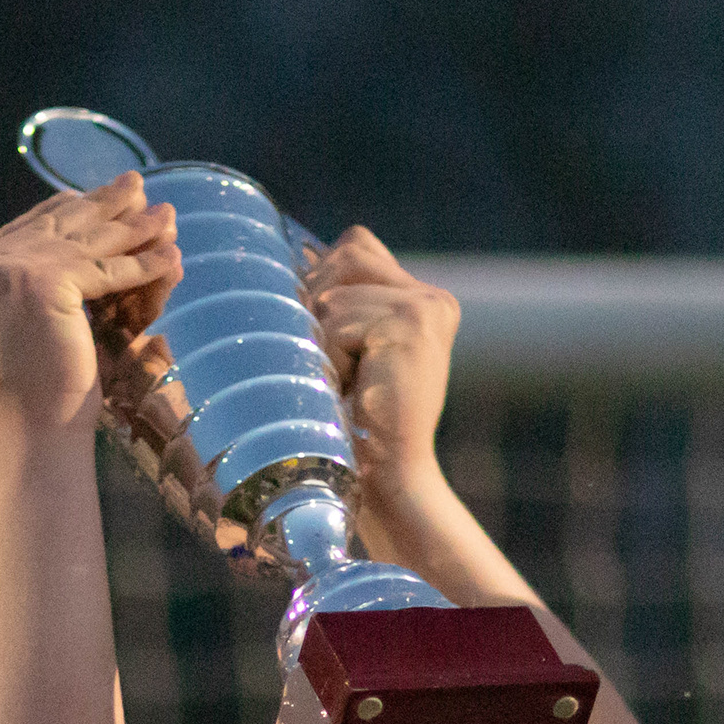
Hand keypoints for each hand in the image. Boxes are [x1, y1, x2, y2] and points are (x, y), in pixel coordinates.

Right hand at [0, 175, 179, 437]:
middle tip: (134, 186)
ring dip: (129, 228)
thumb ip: (7, 292)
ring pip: (81, 245)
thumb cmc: (19, 406)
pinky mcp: (43, 283)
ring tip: (165, 213)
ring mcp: (3, 272)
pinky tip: (171, 255)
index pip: (16, 233)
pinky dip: (142, 263)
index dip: (61, 214)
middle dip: (97, 208)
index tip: (93, 198)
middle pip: (49, 229)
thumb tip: (43, 254)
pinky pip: (105, 269)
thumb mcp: (1, 334)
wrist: (25, 441)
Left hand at [301, 226, 457, 507]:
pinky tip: (356, 392)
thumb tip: (289, 260)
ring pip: (332, 294)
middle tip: (343, 370)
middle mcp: (433, 298)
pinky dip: (331, 360)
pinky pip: (336, 320)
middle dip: (320, 310)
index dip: (323, 280)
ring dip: (324, 344)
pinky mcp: (411, 323)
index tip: (327, 338)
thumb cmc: (359, 425)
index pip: (355, 245)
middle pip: (343, 254)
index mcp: (427, 300)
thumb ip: (339, 304)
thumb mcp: (350, 353)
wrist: (391, 478)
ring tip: (351, 385)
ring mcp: (425, 308)